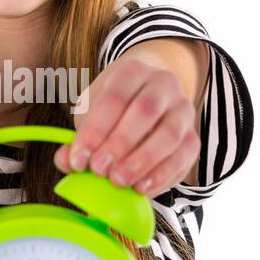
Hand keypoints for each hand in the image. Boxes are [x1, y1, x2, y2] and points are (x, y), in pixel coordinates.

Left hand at [52, 58, 199, 197]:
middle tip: (99, 170)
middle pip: (145, 111)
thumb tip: (66, 162)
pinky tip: (141, 188)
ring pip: (169, 134)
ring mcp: (182, 110)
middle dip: (119, 144)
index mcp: (132, 71)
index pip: (114, 98)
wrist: (150, 96)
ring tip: (118, 181)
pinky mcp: (193, 137)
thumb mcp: (91, 112)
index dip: (95, 130)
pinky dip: (162, 175)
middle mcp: (163, 84)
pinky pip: (184, 156)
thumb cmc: (114, 108)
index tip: (79, 158)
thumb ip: (78, 138)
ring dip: (142, 161)